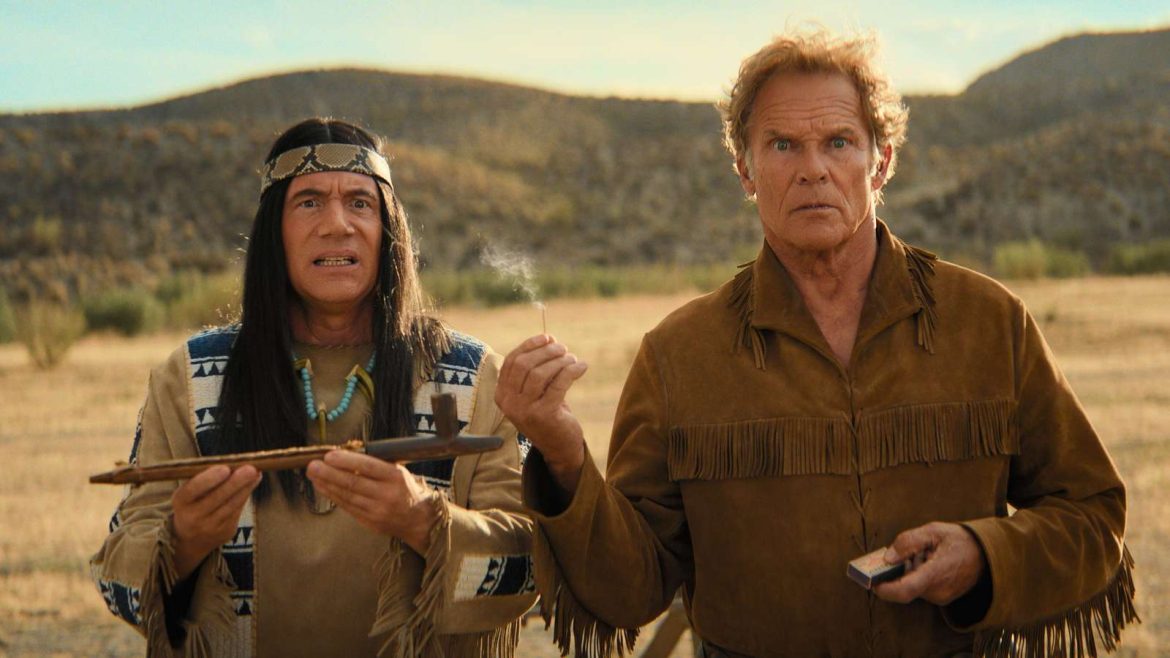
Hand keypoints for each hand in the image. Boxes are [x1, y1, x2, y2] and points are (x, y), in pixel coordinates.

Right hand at [172, 464, 261, 579]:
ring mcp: (210, 528)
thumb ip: (205, 479)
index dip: (209, 479)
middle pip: (217, 498)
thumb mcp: (190, 492)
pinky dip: (246, 494)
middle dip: (235, 483)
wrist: (190, 538)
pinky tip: (253, 481)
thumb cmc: (193, 503)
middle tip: (250, 469)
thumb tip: (231, 464)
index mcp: (180, 502)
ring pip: (232, 505)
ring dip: (246, 487)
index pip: (192, 490)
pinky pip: (238, 510)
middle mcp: (193, 517)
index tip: (225, 468)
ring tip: (256, 472)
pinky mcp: (226, 532)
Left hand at [306, 450, 437, 553]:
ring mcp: (378, 511)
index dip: (347, 461)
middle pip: (353, 483)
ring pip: (347, 496)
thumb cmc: (406, 489)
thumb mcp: (398, 471)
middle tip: (312, 466)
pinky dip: (333, 496)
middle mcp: (387, 494)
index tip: (329, 456)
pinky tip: (323, 488)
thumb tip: (345, 455)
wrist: (419, 519)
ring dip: (327, 485)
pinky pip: (348, 507)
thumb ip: (376, 465)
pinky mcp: (370, 522)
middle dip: (329, 474)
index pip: (368, 467)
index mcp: (396, 477)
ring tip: (313, 475)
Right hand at [495, 334, 588, 493]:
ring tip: (572, 358)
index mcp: (501, 394)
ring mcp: (524, 410)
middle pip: (524, 365)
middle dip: (545, 352)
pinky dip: (572, 371)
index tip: (548, 337)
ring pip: (539, 373)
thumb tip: (549, 338)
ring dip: (559, 361)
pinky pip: (558, 384)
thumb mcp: (536, 391)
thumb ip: (537, 367)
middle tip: (563, 348)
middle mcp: (508, 403)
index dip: (530, 345)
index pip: (512, 361)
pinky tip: (582, 367)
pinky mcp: (544, 415)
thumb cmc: (548, 412)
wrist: (558, 447)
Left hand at [873, 522, 986, 605]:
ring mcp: (941, 597)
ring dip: (908, 572)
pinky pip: (921, 588)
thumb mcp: (934, 531)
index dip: (885, 590)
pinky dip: (917, 575)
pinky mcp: (942, 598)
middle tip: (895, 555)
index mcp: (936, 573)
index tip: (872, 583)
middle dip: (895, 573)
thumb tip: (888, 556)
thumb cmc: (959, 540)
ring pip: (912, 587)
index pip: (906, 590)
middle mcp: (938, 590)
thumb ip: (909, 542)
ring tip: (921, 554)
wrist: (987, 555)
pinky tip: (927, 562)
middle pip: (905, 587)